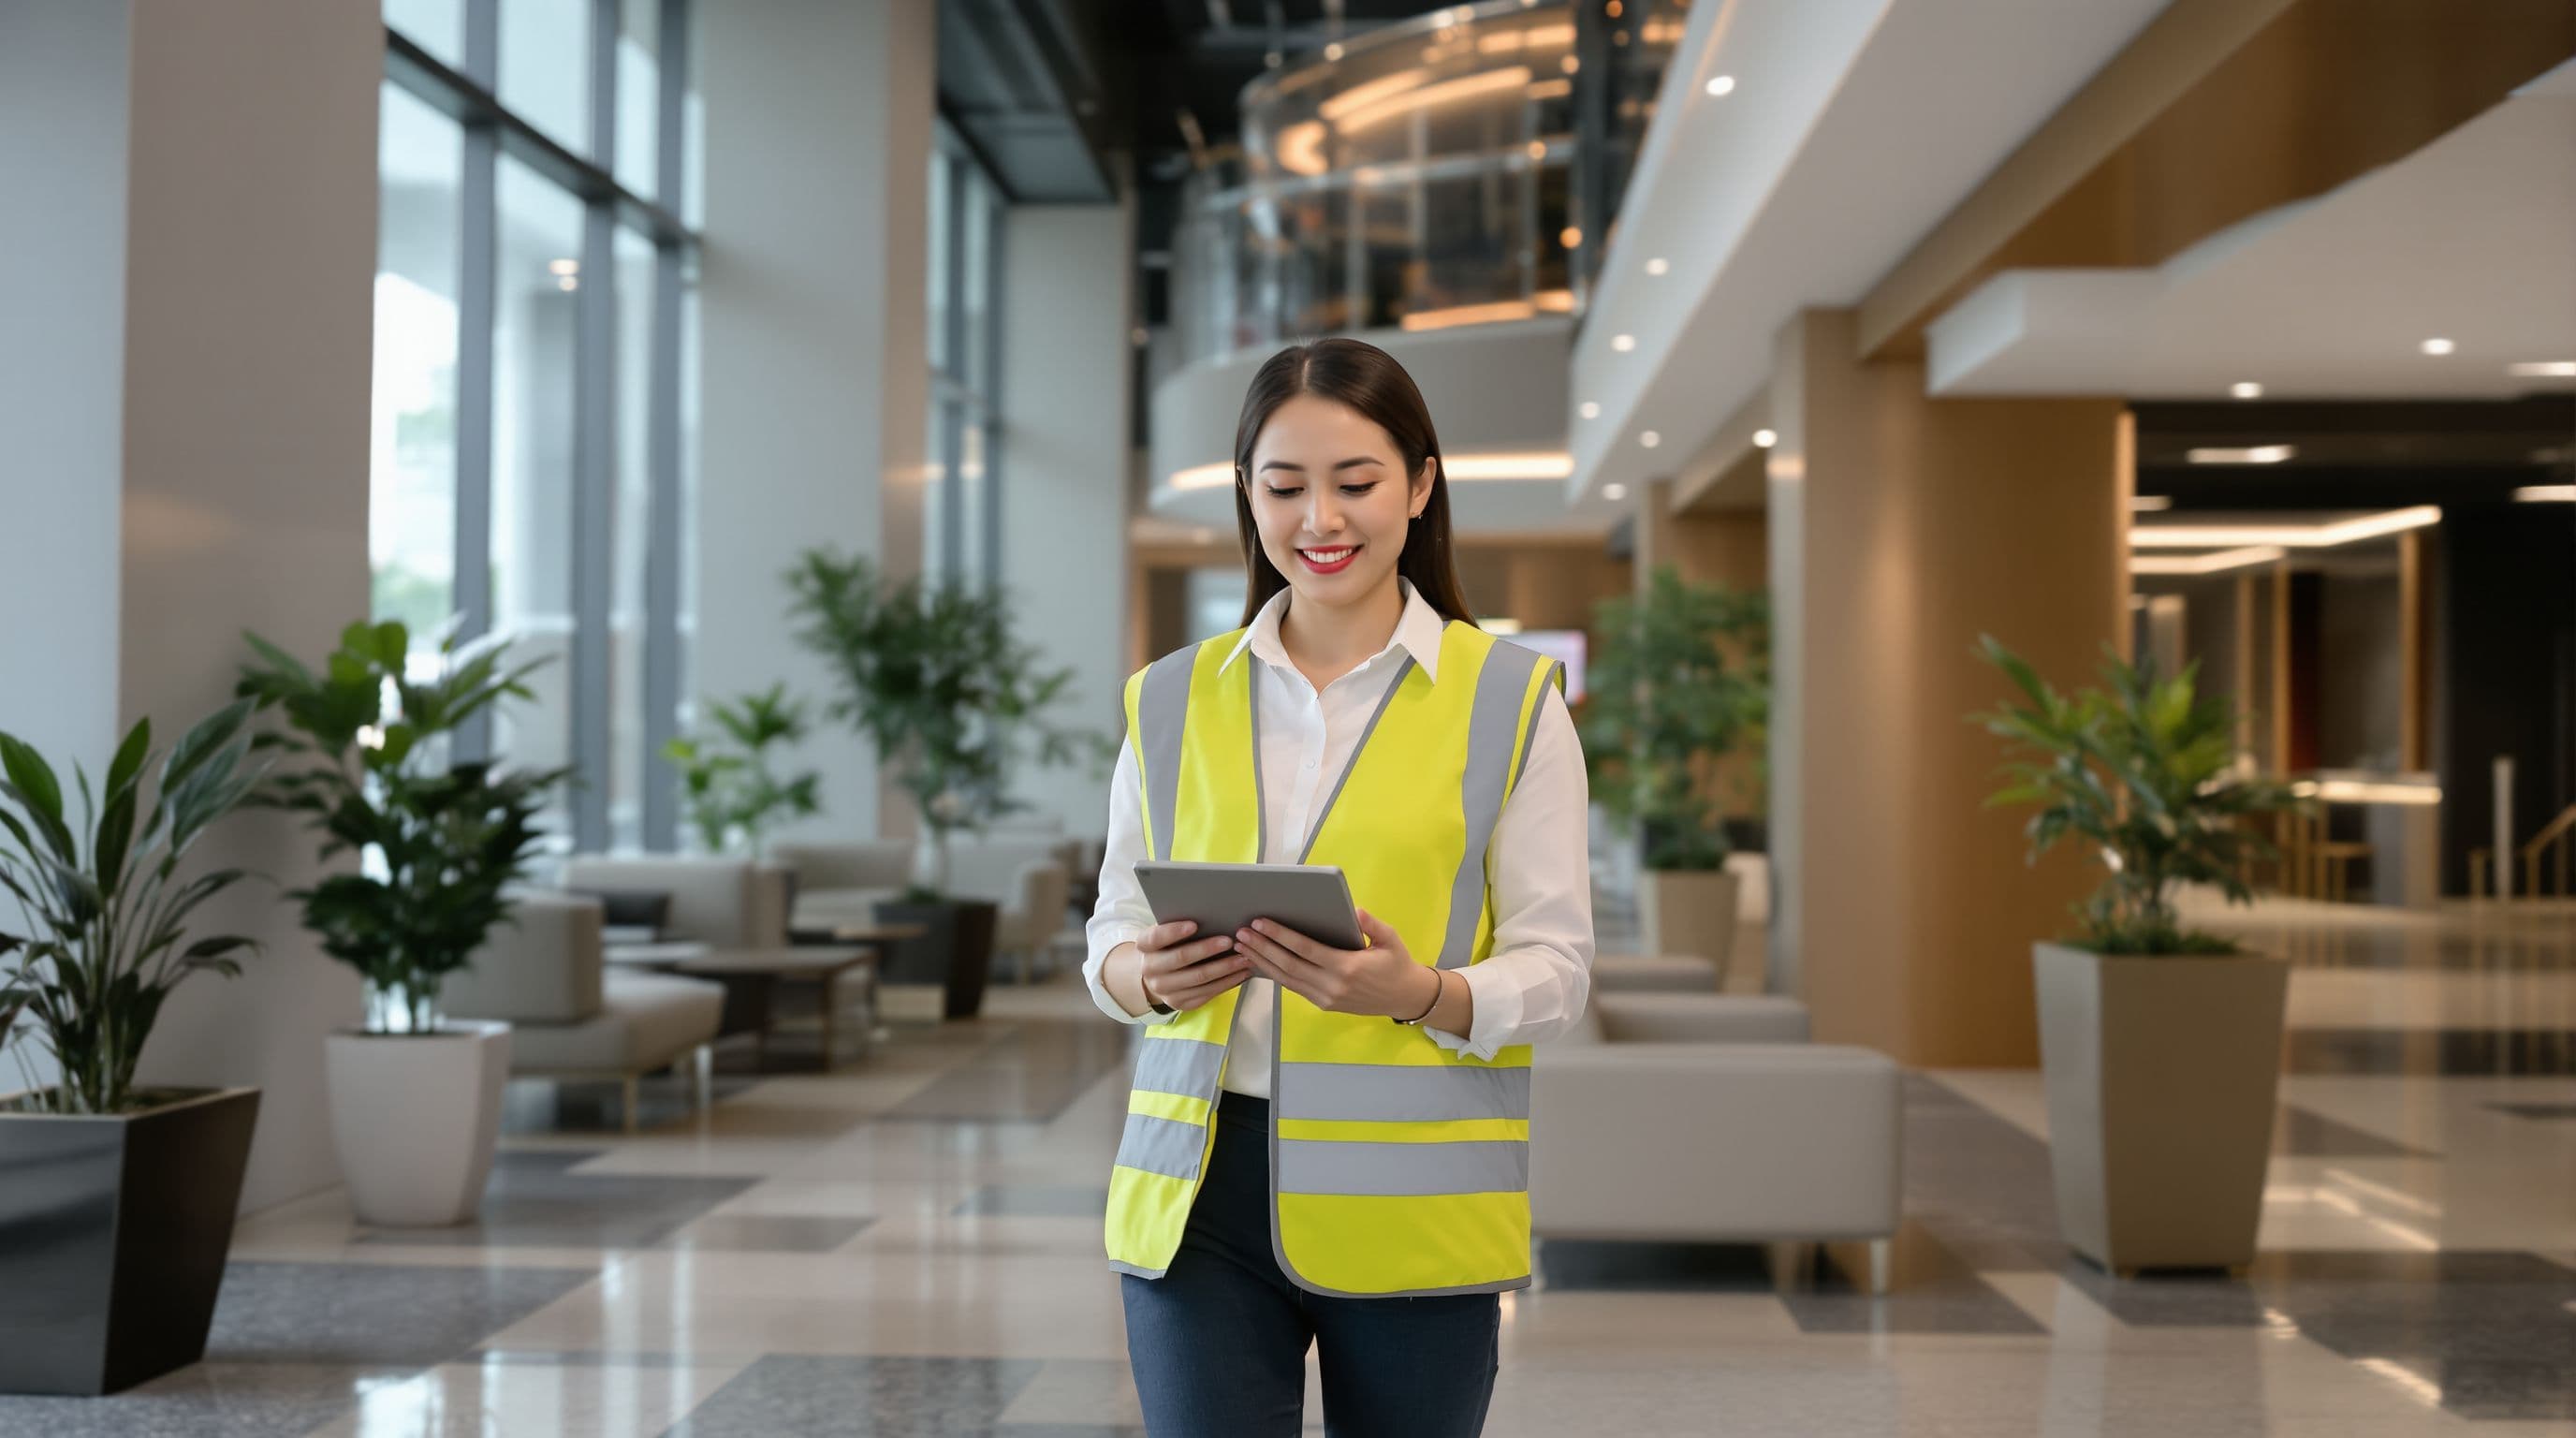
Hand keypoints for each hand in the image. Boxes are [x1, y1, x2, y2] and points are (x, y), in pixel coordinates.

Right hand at [1131, 919, 1251, 1013]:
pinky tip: (1240, 973)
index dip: (1174, 931)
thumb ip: (1180, 923)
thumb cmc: (1170, 944)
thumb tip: (1212, 912)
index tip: (1194, 924)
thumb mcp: (1168, 932)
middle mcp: (1150, 969)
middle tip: (1230, 940)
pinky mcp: (1179, 1003)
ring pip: (1199, 979)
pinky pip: (1207, 993)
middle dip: (1207, 949)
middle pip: (1181, 958)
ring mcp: (1164, 990)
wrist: (1157, 974)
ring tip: (1244, 958)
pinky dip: (1227, 983)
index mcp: (1145, 946)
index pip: (1157, 937)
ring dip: (1224, 968)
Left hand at [1234, 909, 1440, 1019]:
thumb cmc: (1397, 963)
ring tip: (1242, 947)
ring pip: (1286, 979)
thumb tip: (1354, 910)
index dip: (1280, 936)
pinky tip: (1260, 962)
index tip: (1260, 922)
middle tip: (1241, 933)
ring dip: (1262, 962)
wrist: (1405, 998)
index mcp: (1347, 967)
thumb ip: (1371, 924)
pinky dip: (1274, 974)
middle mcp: (1332, 986)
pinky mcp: (1323, 1004)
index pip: (1305, 949)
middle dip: (1262, 948)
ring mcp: (1326, 998)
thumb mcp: (1390, 939)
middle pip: (1288, 965)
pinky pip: (1294, 987)